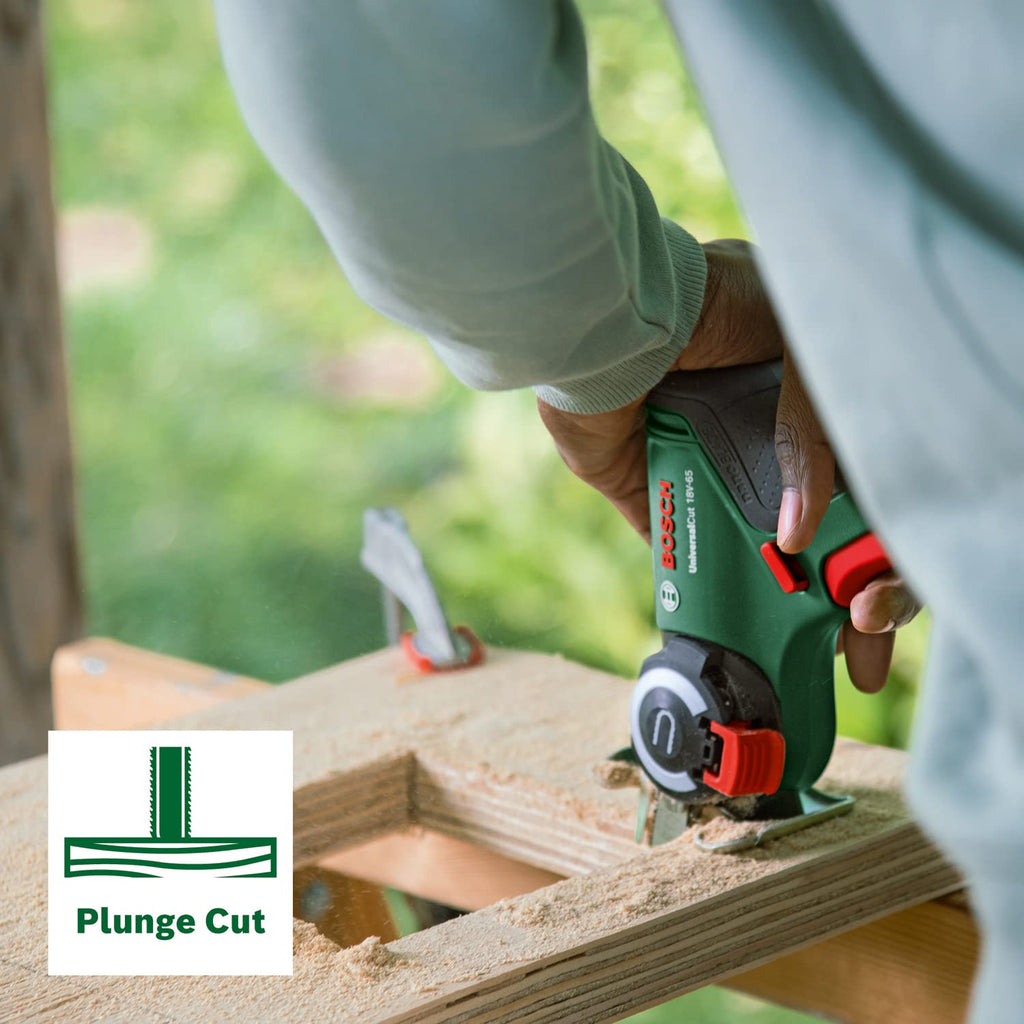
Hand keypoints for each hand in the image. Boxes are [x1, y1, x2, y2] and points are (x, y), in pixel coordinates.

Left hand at [537, 239, 918, 691]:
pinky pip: (691, 552)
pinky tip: (747, 631)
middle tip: (858, 642)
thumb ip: (818, 431)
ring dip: (789, 604)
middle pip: (818, 532)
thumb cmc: (713, 307)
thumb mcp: (798, 351)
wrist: (617, 316)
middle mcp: (760, 441)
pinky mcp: (656, 491)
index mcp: (806, 403)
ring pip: (761, 552)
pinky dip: (718, 592)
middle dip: (845, 590)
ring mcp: (709, 470)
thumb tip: (802, 535)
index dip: (882, 543)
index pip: (863, 486)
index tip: (883, 591)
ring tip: (813, 651)